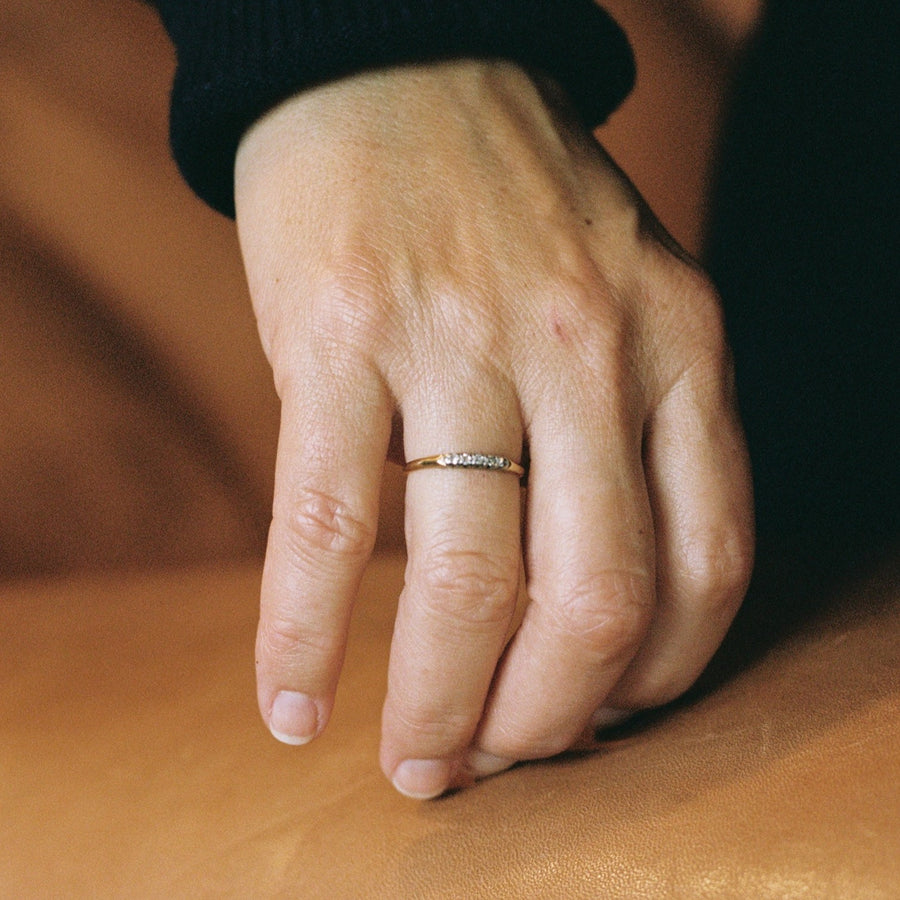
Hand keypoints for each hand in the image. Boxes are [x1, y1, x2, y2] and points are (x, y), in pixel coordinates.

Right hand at [234, 60, 753, 798]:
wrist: (398, 65)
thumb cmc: (514, 199)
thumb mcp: (628, 292)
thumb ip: (637, 431)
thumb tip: (589, 602)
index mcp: (678, 343)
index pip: (706, 564)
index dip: (659, 678)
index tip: (601, 719)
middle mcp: (583, 348)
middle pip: (587, 601)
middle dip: (543, 723)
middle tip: (493, 770)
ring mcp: (458, 341)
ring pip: (462, 583)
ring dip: (436, 708)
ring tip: (413, 767)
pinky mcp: (338, 340)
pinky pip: (326, 531)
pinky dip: (303, 641)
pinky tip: (292, 707)